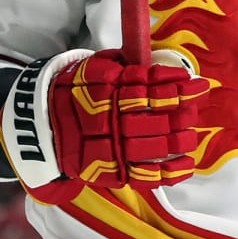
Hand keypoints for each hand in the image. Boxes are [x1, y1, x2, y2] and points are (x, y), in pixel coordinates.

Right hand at [0, 49, 208, 189]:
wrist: (40, 129)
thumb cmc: (75, 93)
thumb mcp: (90, 70)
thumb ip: (121, 65)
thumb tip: (161, 62)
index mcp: (101, 92)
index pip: (144, 89)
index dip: (173, 87)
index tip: (196, 84)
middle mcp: (104, 121)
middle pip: (149, 119)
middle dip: (178, 115)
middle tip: (194, 112)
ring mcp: (106, 150)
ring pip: (149, 147)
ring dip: (177, 142)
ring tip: (192, 136)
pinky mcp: (109, 173)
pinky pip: (142, 175)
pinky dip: (167, 174)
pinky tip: (187, 165)